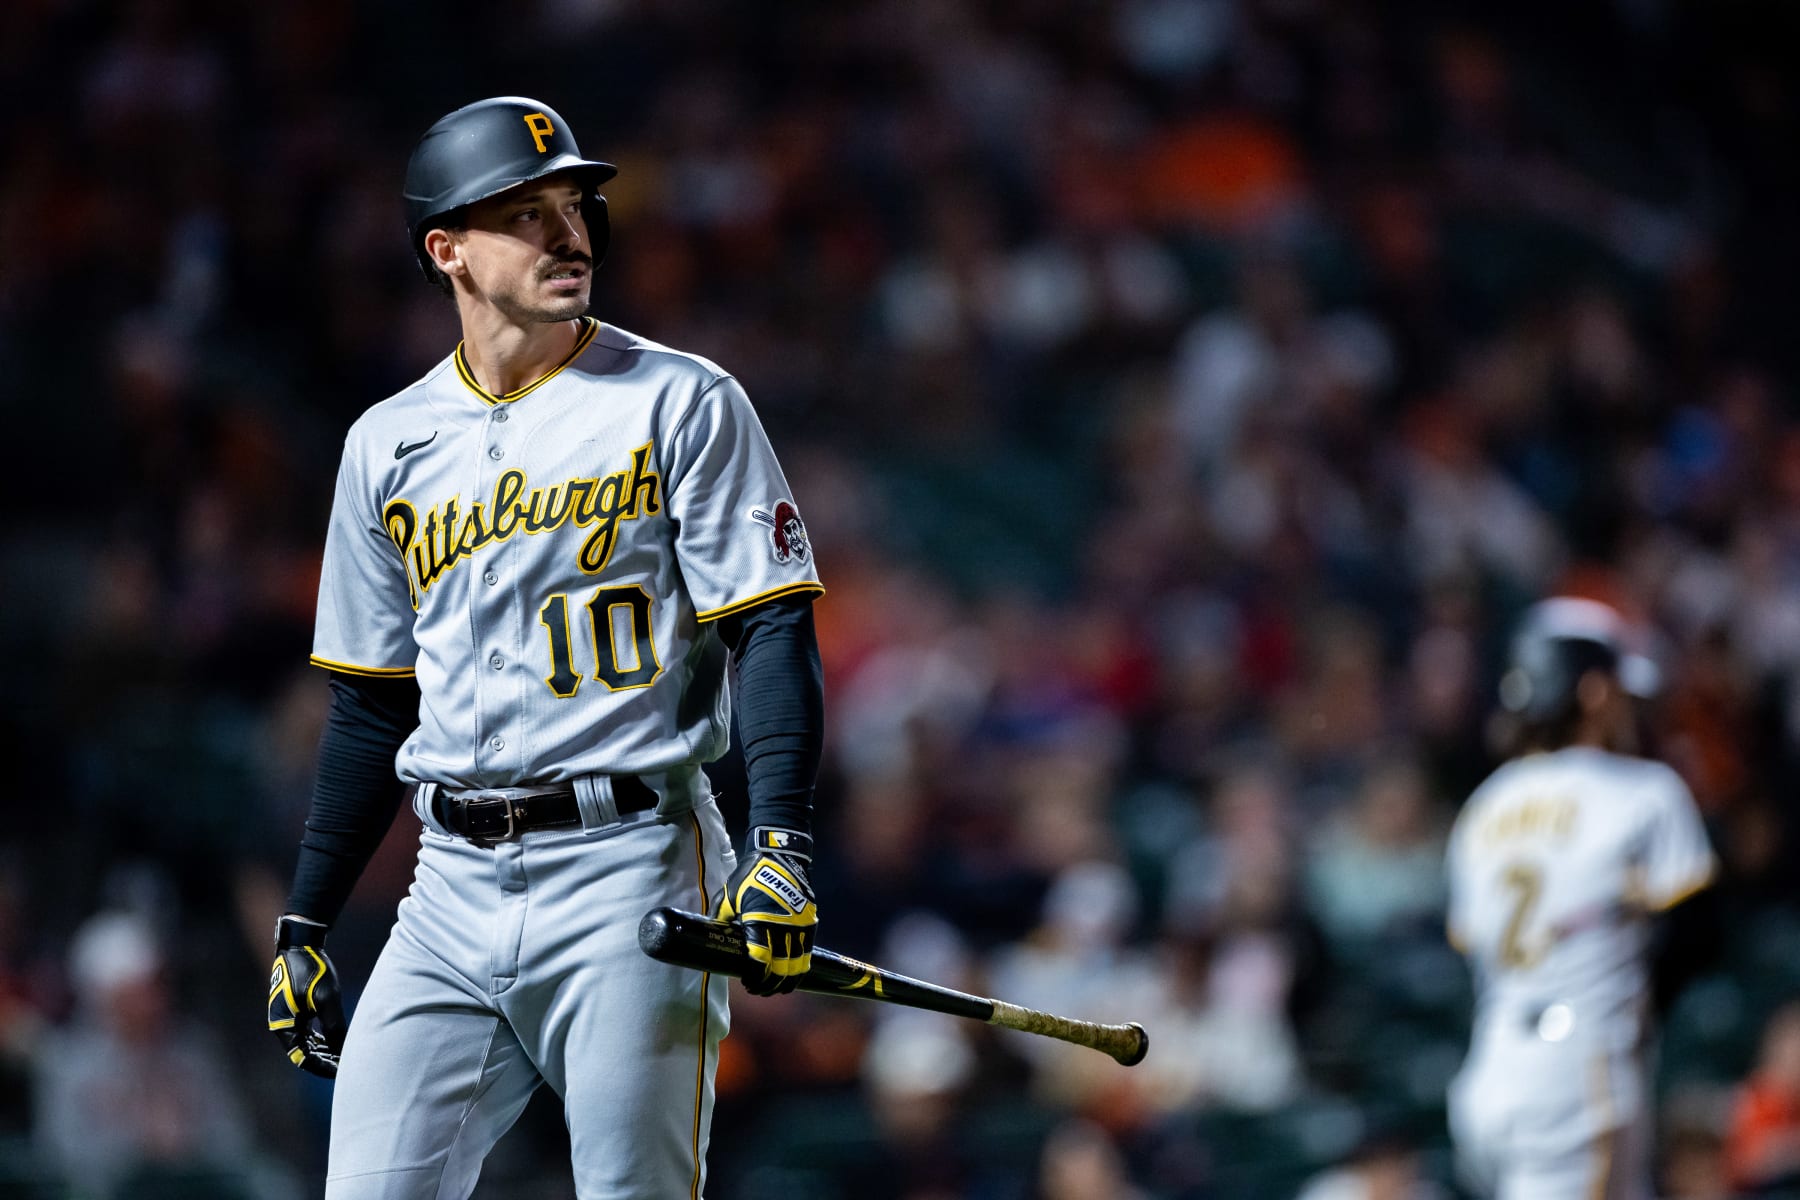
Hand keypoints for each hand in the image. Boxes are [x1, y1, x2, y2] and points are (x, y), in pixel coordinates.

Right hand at [267, 915, 345, 1077]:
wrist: (300, 945)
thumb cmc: (312, 971)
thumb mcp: (326, 1000)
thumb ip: (334, 1026)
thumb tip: (342, 1050)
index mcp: (284, 1027)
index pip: (302, 1059)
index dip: (322, 1067)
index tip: (342, 1071)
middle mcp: (282, 1026)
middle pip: (303, 1053)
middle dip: (325, 1060)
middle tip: (346, 1064)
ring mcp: (287, 1017)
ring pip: (306, 1043)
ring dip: (324, 1050)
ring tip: (344, 1054)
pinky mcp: (294, 1009)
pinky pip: (306, 1032)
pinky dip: (320, 1038)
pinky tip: (335, 1040)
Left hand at [716, 827, 816, 994]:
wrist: (781, 854)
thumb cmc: (750, 875)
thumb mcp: (729, 896)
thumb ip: (722, 920)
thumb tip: (713, 941)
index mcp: (761, 921)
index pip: (760, 962)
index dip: (754, 978)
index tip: (747, 983)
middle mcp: (784, 926)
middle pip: (780, 969)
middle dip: (769, 985)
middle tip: (757, 990)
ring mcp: (801, 925)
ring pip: (798, 965)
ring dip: (786, 981)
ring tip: (775, 988)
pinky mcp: (811, 922)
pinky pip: (808, 953)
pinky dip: (800, 967)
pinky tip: (791, 975)